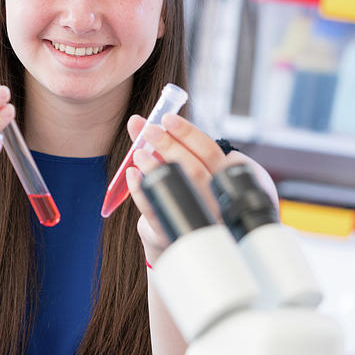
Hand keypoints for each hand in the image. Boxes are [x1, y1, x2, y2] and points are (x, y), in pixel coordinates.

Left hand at [124, 113, 227, 258]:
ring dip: (155, 165)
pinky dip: (142, 188)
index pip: (210, 151)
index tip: (166, 118)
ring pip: (181, 186)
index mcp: (221, 179)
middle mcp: (216, 200)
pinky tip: (132, 174)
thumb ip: (158, 141)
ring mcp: (199, 219)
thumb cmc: (178, 193)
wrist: (173, 236)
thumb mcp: (173, 165)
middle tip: (148, 130)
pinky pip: (157, 208)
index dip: (188, 133)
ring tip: (138, 152)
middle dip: (170, 145)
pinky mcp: (174, 233)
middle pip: (196, 168)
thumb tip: (136, 120)